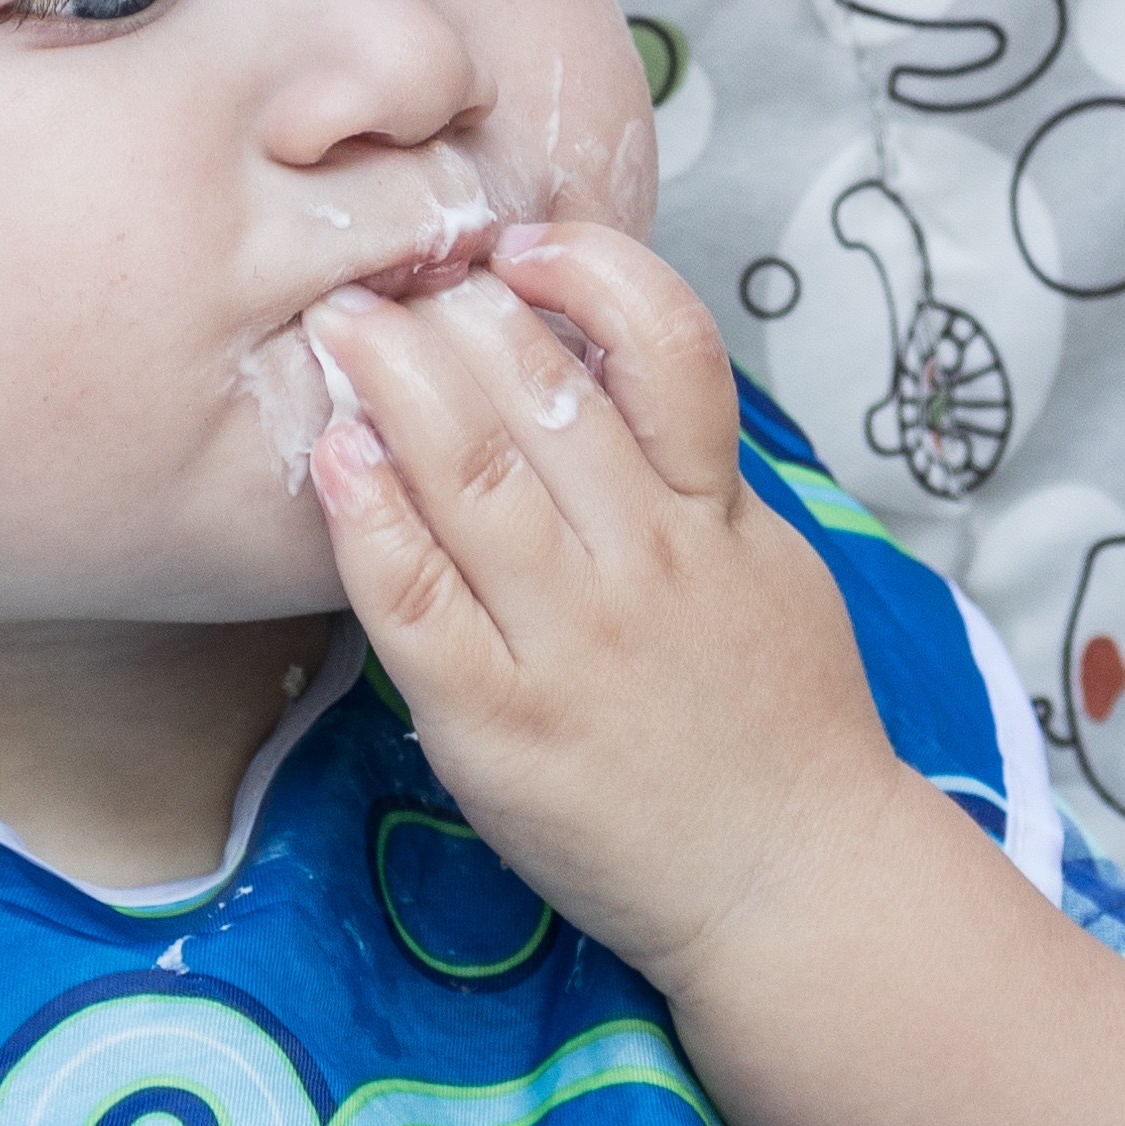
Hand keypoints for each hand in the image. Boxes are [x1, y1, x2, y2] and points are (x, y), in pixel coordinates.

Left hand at [311, 219, 1124, 1125]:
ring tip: (340, 327)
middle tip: (386, 265)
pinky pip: (413, 598)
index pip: (662, 350)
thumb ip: (699, 478)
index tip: (521, 241)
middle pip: (542, 392)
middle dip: (455, 310)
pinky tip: (336, 459)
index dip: (586, 273)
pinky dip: (368, 517)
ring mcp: (566, 644)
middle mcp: (644, 566)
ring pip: (471, 473)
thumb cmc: (776, 727)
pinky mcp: (494, 721)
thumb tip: (612, 372)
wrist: (788, 884)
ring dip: (394, 381)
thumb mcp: (774, 570)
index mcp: (718, 518)